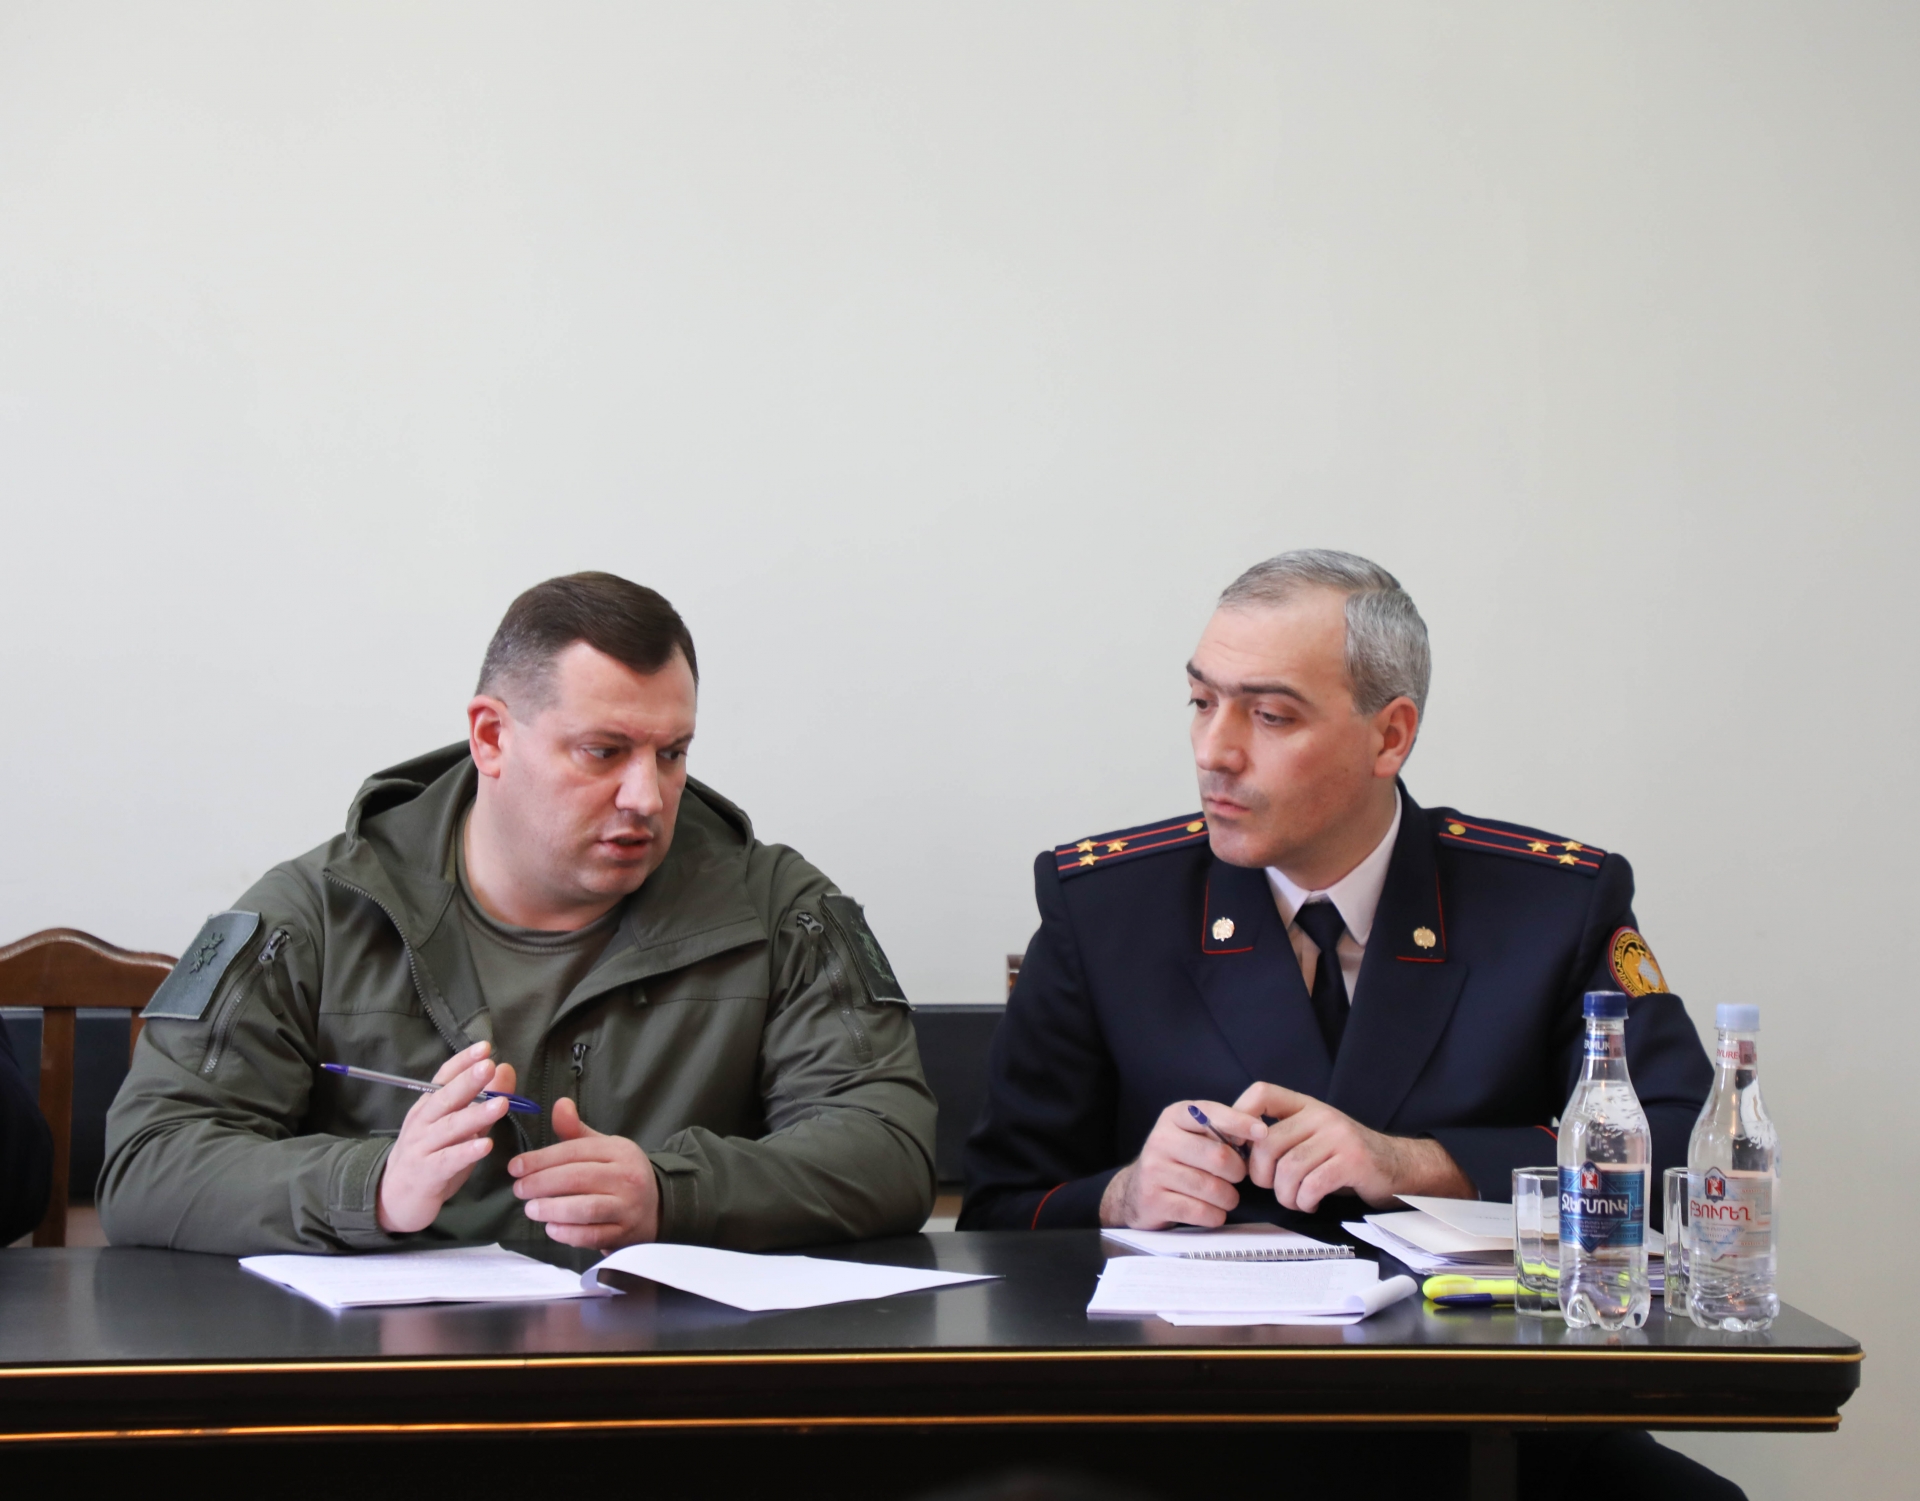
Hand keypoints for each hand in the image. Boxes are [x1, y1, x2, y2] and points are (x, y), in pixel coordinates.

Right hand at [377, 1042, 514, 1233]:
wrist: (394, 1198)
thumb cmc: (432, 1157)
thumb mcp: (459, 1127)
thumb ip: (482, 1100)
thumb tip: (505, 1069)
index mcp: (429, 1107)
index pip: (443, 1078)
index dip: (462, 1062)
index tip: (484, 1047)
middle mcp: (422, 1123)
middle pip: (445, 1098)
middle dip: (468, 1081)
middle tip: (489, 1066)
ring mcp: (422, 1147)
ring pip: (449, 1128)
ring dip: (475, 1116)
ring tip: (500, 1105)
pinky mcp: (426, 1174)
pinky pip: (447, 1161)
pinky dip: (466, 1152)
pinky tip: (486, 1146)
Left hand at [509, 1096, 659, 1248]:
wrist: (658, 1207)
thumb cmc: (620, 1174)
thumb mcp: (604, 1147)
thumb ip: (576, 1131)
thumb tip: (559, 1104)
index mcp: (619, 1151)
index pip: (575, 1151)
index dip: (541, 1159)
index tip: (515, 1167)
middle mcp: (626, 1177)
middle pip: (578, 1178)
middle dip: (542, 1183)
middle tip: (519, 1189)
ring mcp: (627, 1207)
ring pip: (586, 1208)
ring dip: (553, 1209)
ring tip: (530, 1209)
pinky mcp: (624, 1234)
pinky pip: (593, 1235)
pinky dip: (569, 1233)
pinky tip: (551, 1228)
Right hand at [1098, 1100, 1266, 1228]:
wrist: (1136, 1192)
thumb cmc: (1179, 1160)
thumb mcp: (1193, 1134)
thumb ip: (1221, 1129)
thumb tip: (1259, 1132)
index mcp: (1174, 1117)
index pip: (1210, 1114)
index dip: (1239, 1123)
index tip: (1263, 1132)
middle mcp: (1160, 1139)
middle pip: (1218, 1156)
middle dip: (1237, 1171)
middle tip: (1236, 1176)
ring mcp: (1154, 1171)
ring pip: (1212, 1188)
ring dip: (1229, 1198)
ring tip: (1225, 1196)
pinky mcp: (1154, 1201)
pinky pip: (1200, 1211)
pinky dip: (1215, 1215)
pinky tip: (1211, 1210)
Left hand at [1235, 1082, 1474, 1212]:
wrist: (1397, 1167)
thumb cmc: (1345, 1158)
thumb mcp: (1312, 1136)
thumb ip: (1281, 1137)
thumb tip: (1236, 1150)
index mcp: (1306, 1105)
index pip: (1262, 1092)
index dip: (1240, 1115)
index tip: (1240, 1146)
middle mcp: (1321, 1115)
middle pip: (1268, 1142)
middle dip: (1261, 1174)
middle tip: (1270, 1187)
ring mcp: (1339, 1137)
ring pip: (1289, 1168)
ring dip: (1284, 1194)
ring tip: (1294, 1200)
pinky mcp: (1354, 1161)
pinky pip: (1313, 1184)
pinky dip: (1304, 1200)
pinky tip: (1310, 1203)